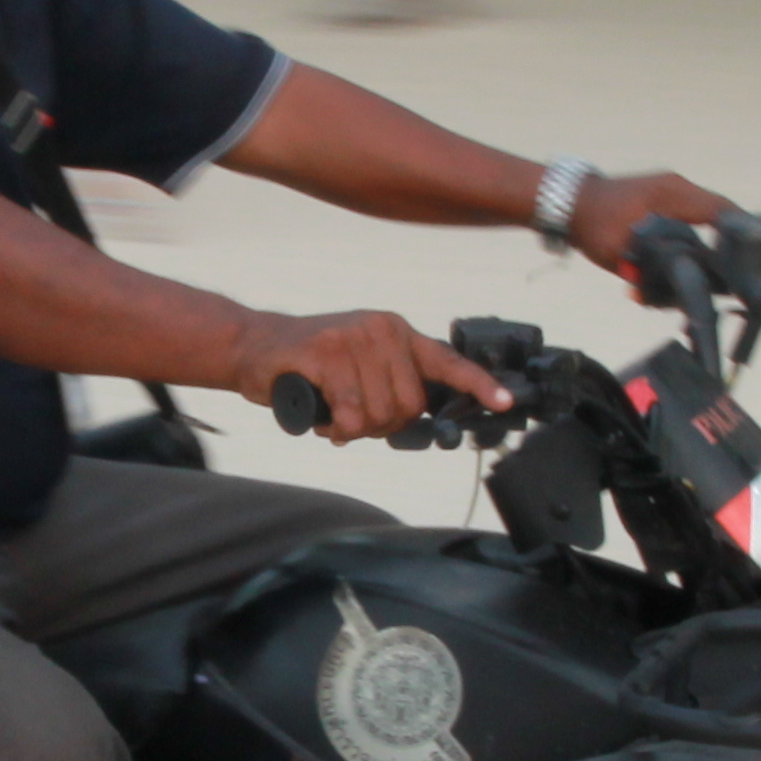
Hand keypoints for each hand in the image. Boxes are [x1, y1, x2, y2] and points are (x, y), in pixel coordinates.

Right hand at [232, 306, 513, 441]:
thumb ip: (390, 384)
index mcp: (397, 333)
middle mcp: (381, 330)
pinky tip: (320, 415)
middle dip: (382, 425)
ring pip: (377, 415)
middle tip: (353, 418)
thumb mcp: (359, 362)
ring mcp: (352, 338)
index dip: (479, 385)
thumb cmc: (311, 363)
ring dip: (353, 429)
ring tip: (334, 414)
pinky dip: (335, 428)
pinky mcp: (323, 353)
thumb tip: (418, 420)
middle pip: (409, 406)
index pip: (447, 362)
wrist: (255, 346)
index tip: (506, 403)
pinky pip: (348, 413)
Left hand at [566, 169, 740, 299]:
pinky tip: (699, 263)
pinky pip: (694, 218)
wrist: (567, 203)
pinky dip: (701, 238)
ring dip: (719, 242)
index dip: (746, 236)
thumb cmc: (592, 225)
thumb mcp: (622, 253)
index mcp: (673, 195)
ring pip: (711, 216)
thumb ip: (654, 272)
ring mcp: (673, 191)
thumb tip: (684, 293)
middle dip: (737, 244)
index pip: (724, 211)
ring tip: (726, 273)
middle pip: (724, 214)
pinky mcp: (665, 200)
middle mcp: (679, 188)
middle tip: (747, 274)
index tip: (760, 261)